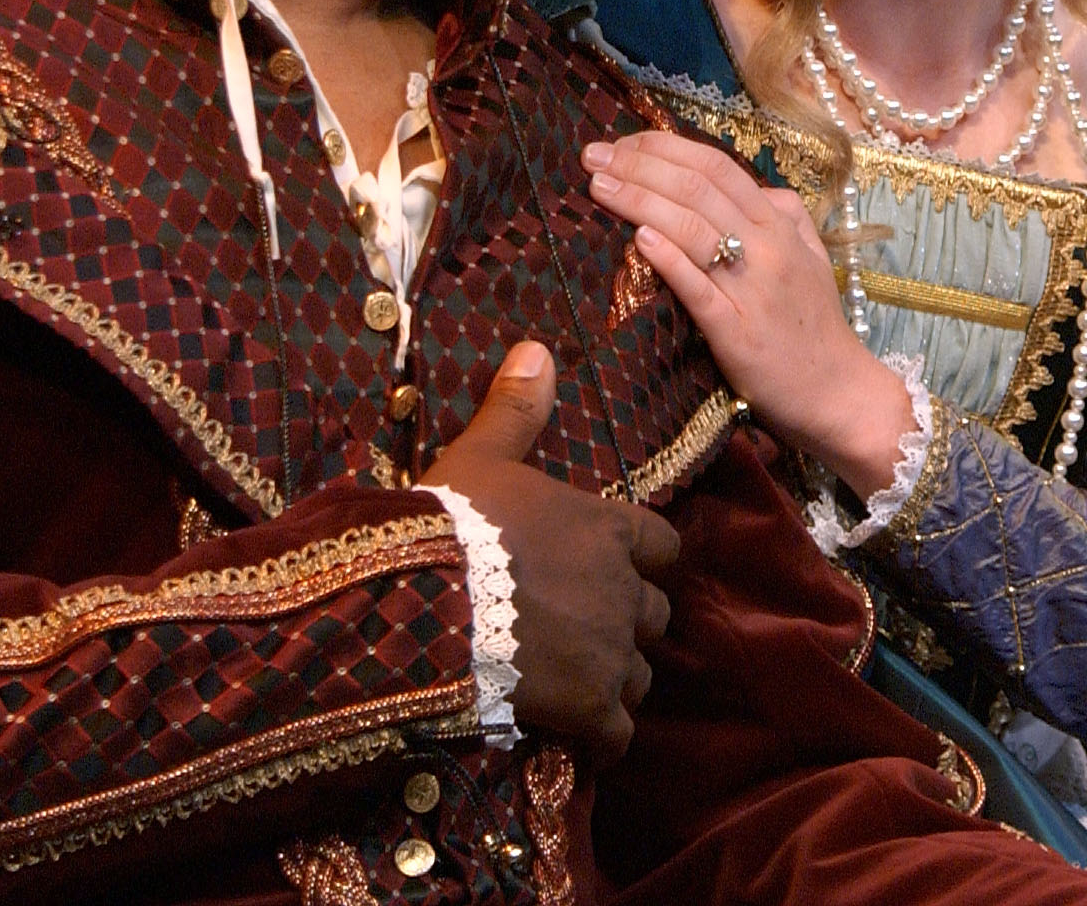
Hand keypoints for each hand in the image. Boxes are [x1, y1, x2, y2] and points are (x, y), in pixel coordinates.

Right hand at [420, 341, 681, 762]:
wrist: (422, 606)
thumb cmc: (453, 526)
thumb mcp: (482, 458)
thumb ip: (517, 409)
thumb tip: (537, 348)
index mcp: (608, 529)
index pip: (664, 546)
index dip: (646, 559)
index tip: (625, 567)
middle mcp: (623, 591)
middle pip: (656, 614)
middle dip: (630, 623)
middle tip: (588, 630)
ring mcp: (611, 653)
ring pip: (641, 675)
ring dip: (616, 680)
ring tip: (577, 683)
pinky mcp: (590, 708)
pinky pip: (618, 734)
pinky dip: (603, 737)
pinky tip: (575, 736)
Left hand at [580, 133, 915, 496]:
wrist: (838, 391)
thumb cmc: (815, 324)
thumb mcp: (812, 256)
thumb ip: (785, 214)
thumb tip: (751, 187)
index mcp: (780, 225)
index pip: (717, 167)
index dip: (666, 147)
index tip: (622, 141)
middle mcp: (767, 248)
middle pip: (696, 189)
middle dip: (639, 165)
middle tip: (593, 155)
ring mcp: (752, 288)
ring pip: (692, 229)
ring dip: (640, 200)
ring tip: (599, 186)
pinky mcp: (736, 331)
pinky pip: (699, 289)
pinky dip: (669, 259)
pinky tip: (639, 238)